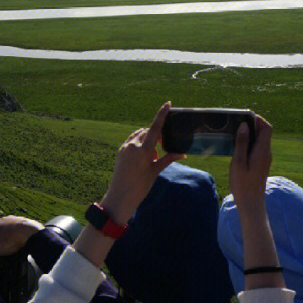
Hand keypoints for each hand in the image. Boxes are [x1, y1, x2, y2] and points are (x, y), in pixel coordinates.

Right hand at [0, 215, 43, 268]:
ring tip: (10, 247)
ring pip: (8, 229)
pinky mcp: (24, 221)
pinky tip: (19, 242)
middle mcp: (3, 219)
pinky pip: (17, 229)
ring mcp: (14, 219)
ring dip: (8, 236)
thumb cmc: (9, 239)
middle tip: (0, 250)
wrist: (30, 231)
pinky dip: (17, 235)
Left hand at [99, 102, 183, 223]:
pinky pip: (132, 141)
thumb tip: (183, 154)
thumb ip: (167, 159)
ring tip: (150, 158)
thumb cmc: (140, 187)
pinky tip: (142, 157)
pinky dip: (139, 144)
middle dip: (156, 138)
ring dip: (147, 141)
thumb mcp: (155, 171)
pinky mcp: (120, 151)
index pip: (155, 128)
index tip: (167, 104)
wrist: (120, 197)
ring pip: (139, 136)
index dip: (161, 115)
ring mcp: (125, 148)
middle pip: (148, 132)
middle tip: (160, 151)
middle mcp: (132, 146)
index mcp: (143, 150)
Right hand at [229, 114, 272, 213]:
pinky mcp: (260, 165)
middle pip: (263, 133)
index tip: (244, 117)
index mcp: (263, 150)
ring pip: (260, 141)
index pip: (267, 128)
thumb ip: (242, 143)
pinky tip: (237, 148)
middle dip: (252, 125)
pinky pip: (257, 148)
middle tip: (236, 124)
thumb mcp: (238, 162)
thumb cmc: (243, 183)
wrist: (251, 203)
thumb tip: (244, 125)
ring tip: (234, 134)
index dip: (258, 119)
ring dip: (249, 135)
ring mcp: (264, 159)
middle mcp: (266, 153)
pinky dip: (249, 143)